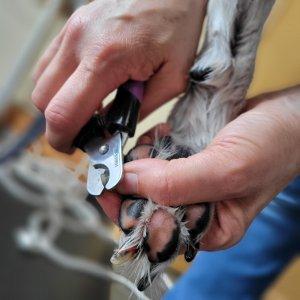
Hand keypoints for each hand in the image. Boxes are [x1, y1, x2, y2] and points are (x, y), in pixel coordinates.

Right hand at [32, 0, 205, 151]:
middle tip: (84, 130)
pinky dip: (59, 83)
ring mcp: (72, 30)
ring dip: (58, 103)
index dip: (62, 139)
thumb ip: (139, 109)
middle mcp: (79, 42)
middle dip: (59, 123)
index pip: (62, 113)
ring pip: (41, 81)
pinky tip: (84, 86)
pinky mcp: (72, 26)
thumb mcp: (171, 79)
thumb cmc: (178, 27)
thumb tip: (111, 128)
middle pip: (43, 100)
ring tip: (86, 108)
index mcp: (105, 60)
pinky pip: (50, 63)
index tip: (74, 147)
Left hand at [98, 86, 299, 249]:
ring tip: (155, 141)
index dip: (127, 210)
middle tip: (134, 156)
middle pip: (145, 205)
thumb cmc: (272, 146)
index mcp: (208, 230)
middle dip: (133, 180)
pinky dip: (151, 146)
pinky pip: (156, 159)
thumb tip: (126, 181)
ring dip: (142, 159)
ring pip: (146, 180)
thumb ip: (176, 183)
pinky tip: (162, 134)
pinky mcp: (188, 162)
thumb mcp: (227, 170)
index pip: (154, 231)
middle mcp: (195, 211)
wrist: (289, 116)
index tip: (110, 183)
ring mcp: (190, 184)